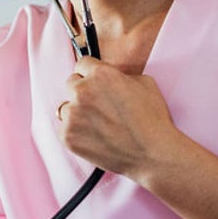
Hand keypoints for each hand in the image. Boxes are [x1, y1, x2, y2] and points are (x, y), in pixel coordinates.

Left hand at [57, 56, 181, 179]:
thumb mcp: (144, 83)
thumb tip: (110, 77)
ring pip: (65, 108)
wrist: (153, 154)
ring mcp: (72, 115)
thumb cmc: (153, 119)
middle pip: (71, 84)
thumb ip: (120, 75)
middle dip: (83, 92)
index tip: (94, 82)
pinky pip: (65, 129)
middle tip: (99, 106)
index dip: (90, 73)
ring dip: (77, 113)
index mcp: (100, 74)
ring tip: (98, 125)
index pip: (82, 64)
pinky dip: (76, 133)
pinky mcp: (67, 136)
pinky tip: (95, 138)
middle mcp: (82, 91)